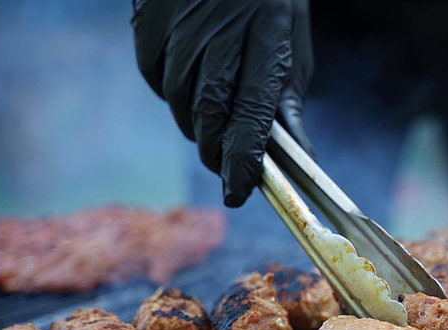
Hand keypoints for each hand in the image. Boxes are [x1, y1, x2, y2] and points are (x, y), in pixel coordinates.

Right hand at [132, 0, 313, 206]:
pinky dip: (173, 95)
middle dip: (218, 151)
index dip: (243, 159)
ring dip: (196, 125)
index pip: (250, 111)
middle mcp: (218, 28)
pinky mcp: (147, 23)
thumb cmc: (268, 0)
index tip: (239, 192)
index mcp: (266, 32)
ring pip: (178, 102)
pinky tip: (191, 83)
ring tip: (214, 119)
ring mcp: (178, 25)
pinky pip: (156, 80)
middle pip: (208, 113)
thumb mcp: (291, 39)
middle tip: (228, 167)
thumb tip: (300, 159)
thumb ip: (289, 100)